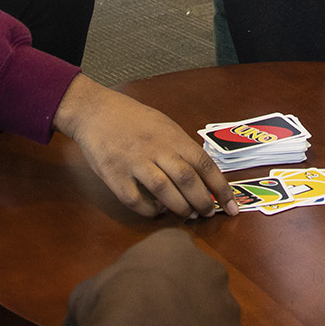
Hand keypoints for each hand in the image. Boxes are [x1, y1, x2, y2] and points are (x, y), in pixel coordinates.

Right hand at [52, 76, 235, 217]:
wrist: (93, 110)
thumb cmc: (131, 117)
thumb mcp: (163, 124)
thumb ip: (181, 147)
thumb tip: (203, 175)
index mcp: (171, 135)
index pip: (204, 165)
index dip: (221, 188)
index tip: (231, 206)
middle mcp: (156, 148)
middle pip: (187, 180)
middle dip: (202, 202)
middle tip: (207, 214)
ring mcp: (134, 162)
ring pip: (164, 191)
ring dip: (180, 208)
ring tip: (186, 215)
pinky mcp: (114, 175)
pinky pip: (135, 200)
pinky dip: (149, 210)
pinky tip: (156, 211)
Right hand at [61, 229, 243, 325]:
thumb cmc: (112, 301)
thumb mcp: (87, 294)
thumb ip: (89, 304)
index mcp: (173, 245)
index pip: (172, 251)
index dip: (157, 274)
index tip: (142, 293)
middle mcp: (208, 267)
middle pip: (200, 281)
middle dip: (184, 299)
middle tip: (159, 322)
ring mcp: (227, 303)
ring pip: (215, 315)